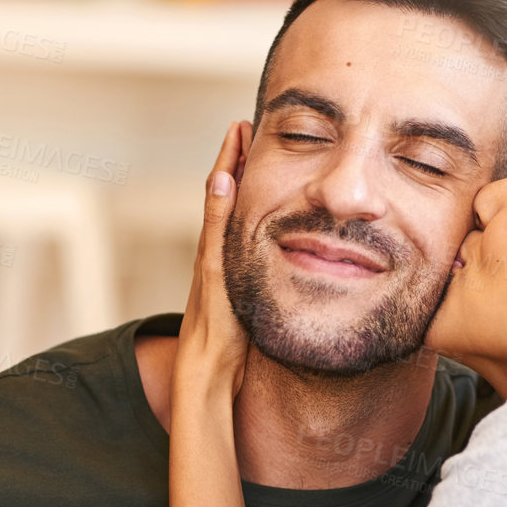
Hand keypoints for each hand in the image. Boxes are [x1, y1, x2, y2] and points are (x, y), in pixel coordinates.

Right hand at [176, 121, 251, 403]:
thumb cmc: (234, 356)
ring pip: (217, 208)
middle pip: (222, 200)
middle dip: (231, 162)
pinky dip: (216, 206)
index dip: (242, 179)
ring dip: (223, 170)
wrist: (207, 381)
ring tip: (234, 134)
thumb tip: (299, 275)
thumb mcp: (255, 313)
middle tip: (241, 125)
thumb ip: (268, 292)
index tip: (253, 148)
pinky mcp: (208, 277)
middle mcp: (213, 257)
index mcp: (226, 264)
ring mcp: (208, 264)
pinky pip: (214, 234)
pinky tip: (224, 179)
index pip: (235, 212)